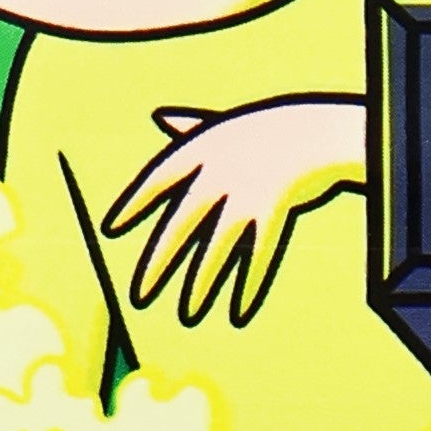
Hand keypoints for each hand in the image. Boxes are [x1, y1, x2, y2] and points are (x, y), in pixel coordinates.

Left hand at [99, 98, 367, 327]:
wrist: (319, 132)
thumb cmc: (273, 129)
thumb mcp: (230, 123)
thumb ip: (192, 125)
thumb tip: (160, 116)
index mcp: (204, 149)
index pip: (158, 178)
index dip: (135, 202)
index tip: (111, 228)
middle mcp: (218, 173)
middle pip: (180, 225)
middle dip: (159, 262)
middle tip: (140, 294)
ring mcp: (245, 193)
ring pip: (216, 249)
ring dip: (200, 285)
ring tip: (187, 314)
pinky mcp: (273, 210)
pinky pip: (258, 255)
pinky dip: (248, 285)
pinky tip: (239, 311)